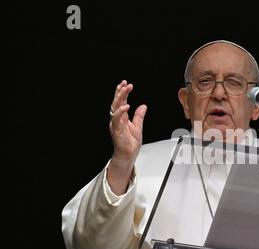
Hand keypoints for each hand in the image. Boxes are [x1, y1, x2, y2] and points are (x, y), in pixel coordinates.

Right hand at [108, 80, 146, 194]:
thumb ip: (139, 116)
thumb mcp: (138, 126)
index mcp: (121, 118)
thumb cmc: (131, 143)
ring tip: (125, 89)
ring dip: (120, 98)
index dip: (123, 92)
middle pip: (116, 102)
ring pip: (115, 108)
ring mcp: (116, 124)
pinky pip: (117, 119)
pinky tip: (126, 106)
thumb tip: (143, 106)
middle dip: (120, 92)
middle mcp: (117, 120)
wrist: (128, 155)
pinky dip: (121, 112)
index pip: (121, 102)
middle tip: (125, 83)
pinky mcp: (117, 131)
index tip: (127, 84)